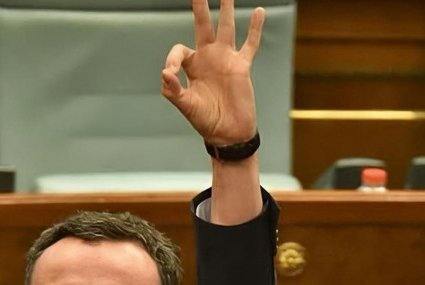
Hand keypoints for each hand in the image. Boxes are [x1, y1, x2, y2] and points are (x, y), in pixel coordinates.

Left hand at [161, 0, 263, 145]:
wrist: (228, 133)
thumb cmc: (205, 120)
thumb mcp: (185, 104)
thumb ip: (172, 89)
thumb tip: (166, 73)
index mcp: (192, 66)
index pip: (180, 51)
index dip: (172, 58)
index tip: (171, 73)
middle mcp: (208, 58)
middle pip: (203, 26)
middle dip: (200, 8)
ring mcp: (226, 60)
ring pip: (226, 28)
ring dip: (226, 9)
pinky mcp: (242, 66)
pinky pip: (250, 44)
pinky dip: (255, 28)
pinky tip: (258, 11)